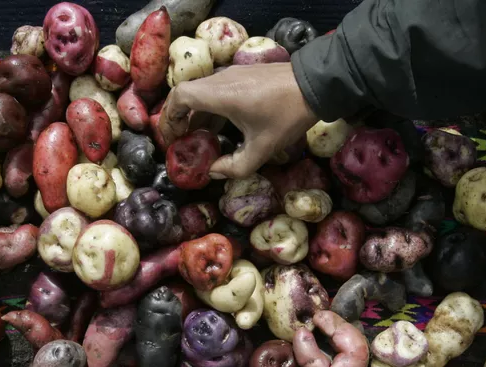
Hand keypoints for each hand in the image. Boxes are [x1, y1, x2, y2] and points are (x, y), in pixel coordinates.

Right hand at [158, 63, 317, 178]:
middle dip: (178, 118)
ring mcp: (232, 75)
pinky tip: (219, 128)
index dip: (170, 118)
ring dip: (195, 115)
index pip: (179, 97)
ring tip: (198, 139)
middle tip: (179, 140)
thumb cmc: (286, 115)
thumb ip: (234, 166)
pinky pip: (216, 91)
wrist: (315, 85)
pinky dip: (210, 108)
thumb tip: (213, 172)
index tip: (172, 138)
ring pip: (201, 93)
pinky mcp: (243, 75)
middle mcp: (221, 80)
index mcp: (219, 95)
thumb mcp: (262, 149)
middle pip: (186, 94)